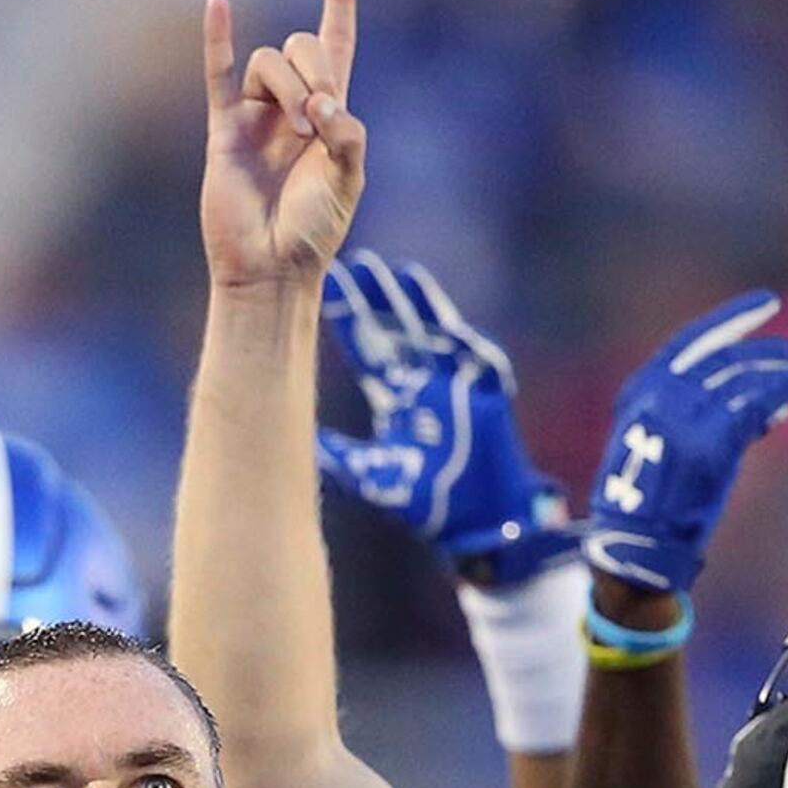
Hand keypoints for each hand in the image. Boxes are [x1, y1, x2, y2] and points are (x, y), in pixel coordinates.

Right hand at [198, 0, 365, 297]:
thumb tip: (320, 99)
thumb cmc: (313, 231)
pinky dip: (217, 40)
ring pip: (269, 63)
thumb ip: (346, 131)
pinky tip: (218, 5)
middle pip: (302, 47)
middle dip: (318, 70)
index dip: (338, 3)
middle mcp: (291, 105)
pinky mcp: (224, 131)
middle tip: (322, 118)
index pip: (335, 44)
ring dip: (291, 87)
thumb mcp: (348, 177)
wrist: (271, 268)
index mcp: (330, 113)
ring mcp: (255, 116)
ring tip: (300, 130)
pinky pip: (218, 76)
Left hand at [317, 249, 575, 577]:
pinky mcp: (488, 398)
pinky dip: (465, 348)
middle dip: (380, 299)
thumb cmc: (432, 504)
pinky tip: (448, 329)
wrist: (482, 523)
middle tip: (357, 264)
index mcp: (398, 398)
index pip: (369, 349)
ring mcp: (458, 385)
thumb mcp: (374, 477)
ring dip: (420, 305)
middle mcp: (425, 383)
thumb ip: (339, 457)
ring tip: (399, 273)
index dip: (351, 318)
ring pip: (436, 333)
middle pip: (399, 331)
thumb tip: (298, 441)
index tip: (331, 285)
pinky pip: (479, 365)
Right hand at [578, 291, 787, 600]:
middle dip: (771, 355)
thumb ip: (694, 417)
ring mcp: (682, 420)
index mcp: (640, 393)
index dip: (733, 320)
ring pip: (748, 378)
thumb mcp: (656, 447)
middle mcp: (658, 398)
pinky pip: (758, 402)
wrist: (635, 553)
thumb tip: (768, 408)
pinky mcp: (709, 446)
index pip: (691, 342)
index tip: (767, 305)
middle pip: (727, 359)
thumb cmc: (649, 510)